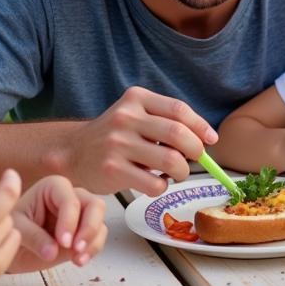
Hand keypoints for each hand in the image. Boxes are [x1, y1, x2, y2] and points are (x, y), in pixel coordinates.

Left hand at [9, 176, 107, 272]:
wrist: (9, 242)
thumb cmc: (11, 227)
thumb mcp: (16, 229)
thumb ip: (34, 237)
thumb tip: (52, 252)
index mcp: (53, 187)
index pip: (70, 200)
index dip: (70, 221)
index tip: (63, 242)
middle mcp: (71, 197)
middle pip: (95, 205)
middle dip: (89, 228)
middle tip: (77, 248)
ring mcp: (80, 214)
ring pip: (100, 221)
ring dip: (92, 241)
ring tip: (77, 259)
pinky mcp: (84, 232)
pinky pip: (98, 238)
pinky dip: (92, 250)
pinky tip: (79, 261)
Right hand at [48, 87, 217, 194]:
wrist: (73, 153)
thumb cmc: (114, 136)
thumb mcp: (135, 115)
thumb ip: (165, 121)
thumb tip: (205, 139)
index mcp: (136, 99)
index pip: (179, 110)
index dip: (200, 126)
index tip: (211, 139)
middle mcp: (126, 118)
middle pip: (178, 135)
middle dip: (196, 151)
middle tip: (196, 159)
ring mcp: (117, 144)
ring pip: (171, 161)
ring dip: (182, 172)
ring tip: (177, 173)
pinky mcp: (113, 170)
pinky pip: (154, 183)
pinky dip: (163, 187)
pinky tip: (156, 183)